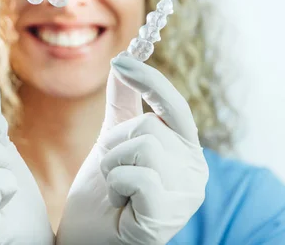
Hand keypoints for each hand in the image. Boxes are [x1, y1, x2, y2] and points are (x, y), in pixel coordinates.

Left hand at [56, 52, 208, 244]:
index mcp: (185, 148)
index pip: (173, 105)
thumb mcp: (113, 137)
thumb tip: (123, 58)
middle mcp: (196, 170)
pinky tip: (120, 204)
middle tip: (114, 171)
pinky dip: (115, 185)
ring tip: (116, 188)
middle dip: (115, 145)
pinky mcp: (168, 216)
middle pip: (149, 126)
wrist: (89, 233)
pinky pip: (135, 176)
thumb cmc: (104, 188)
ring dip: (112, 166)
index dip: (148, 80)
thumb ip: (123, 101)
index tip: (121, 60)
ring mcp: (186, 195)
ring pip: (141, 148)